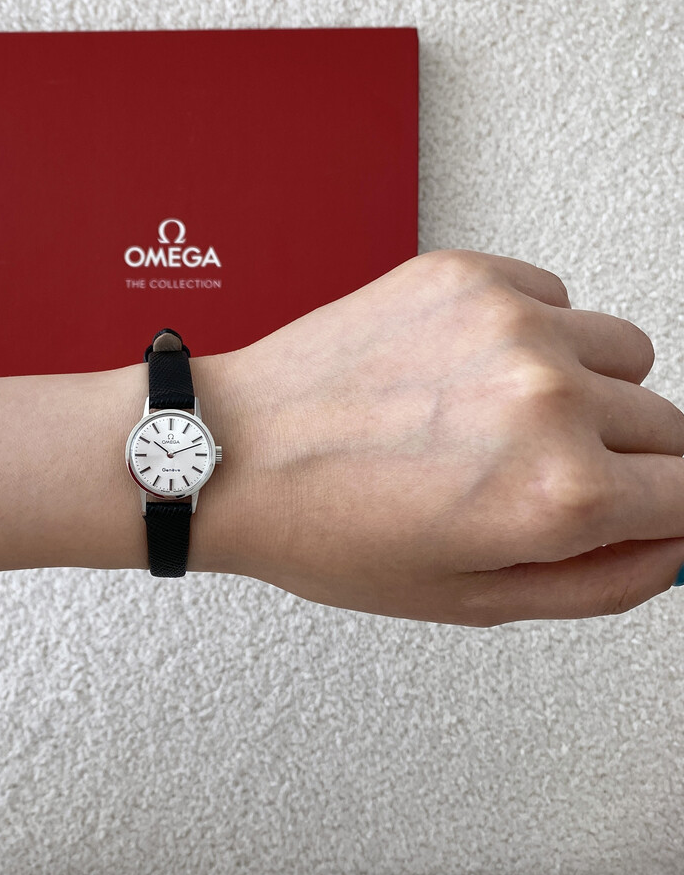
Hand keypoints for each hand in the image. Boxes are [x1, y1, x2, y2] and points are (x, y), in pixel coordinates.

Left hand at [218, 249, 683, 624]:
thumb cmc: (326, 529)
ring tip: (498, 420)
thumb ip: (598, 582)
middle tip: (536, 475)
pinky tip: (463, 372)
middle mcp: (549, 399)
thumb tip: (674, 546)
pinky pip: (559, 298)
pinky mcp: (470, 275)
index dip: (666, 510)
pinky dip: (535, 335)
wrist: (235, 451)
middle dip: (624, 460)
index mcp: (558, 494)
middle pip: (670, 424)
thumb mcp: (468, 599)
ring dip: (587, 391)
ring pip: (625, 354)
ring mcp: (511, 324)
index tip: (639, 507)